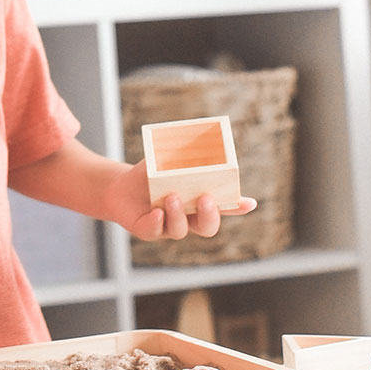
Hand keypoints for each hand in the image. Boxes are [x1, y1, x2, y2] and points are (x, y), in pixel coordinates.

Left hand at [104, 161, 256, 241]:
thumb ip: (185, 155)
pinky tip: (156, 212)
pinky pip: (155, 231)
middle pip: (207, 227)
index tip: (249, 202)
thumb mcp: (167, 161)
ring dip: (179, 214)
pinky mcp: (147, 230)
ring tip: (172, 196)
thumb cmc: (151, 174)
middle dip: (210, 215)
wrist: (121, 187)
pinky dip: (157, 222)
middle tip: (205, 198)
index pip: (223, 207)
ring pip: (181, 230)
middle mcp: (187, 218)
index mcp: (198, 202)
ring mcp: (168, 227)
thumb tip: (200, 138)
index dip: (237, 207)